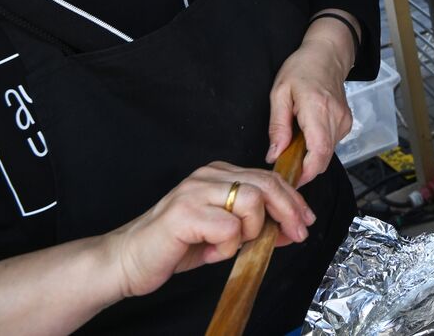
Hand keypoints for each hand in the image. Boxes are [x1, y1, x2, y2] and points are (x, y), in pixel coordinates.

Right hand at [104, 161, 315, 300]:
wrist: (128, 260)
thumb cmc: (174, 246)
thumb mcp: (223, 234)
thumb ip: (253, 225)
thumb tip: (291, 228)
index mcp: (217, 174)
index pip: (267, 178)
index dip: (292, 200)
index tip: (306, 220)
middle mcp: (207, 176)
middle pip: (266, 184)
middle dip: (288, 211)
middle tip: (297, 234)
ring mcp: (195, 191)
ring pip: (251, 202)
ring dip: (250, 232)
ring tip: (228, 247)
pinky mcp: (184, 213)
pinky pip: (229, 228)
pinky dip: (226, 247)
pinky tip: (209, 252)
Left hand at [268, 23, 353, 187]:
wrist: (327, 54)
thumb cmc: (302, 68)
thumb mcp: (279, 93)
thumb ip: (277, 126)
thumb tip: (274, 155)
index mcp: (317, 108)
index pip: (319, 151)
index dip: (306, 172)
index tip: (291, 180)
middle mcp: (335, 117)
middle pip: (323, 158)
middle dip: (304, 169)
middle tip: (284, 167)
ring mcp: (344, 121)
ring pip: (327, 154)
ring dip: (309, 158)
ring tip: (293, 146)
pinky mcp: (346, 124)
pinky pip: (330, 145)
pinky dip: (317, 148)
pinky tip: (306, 135)